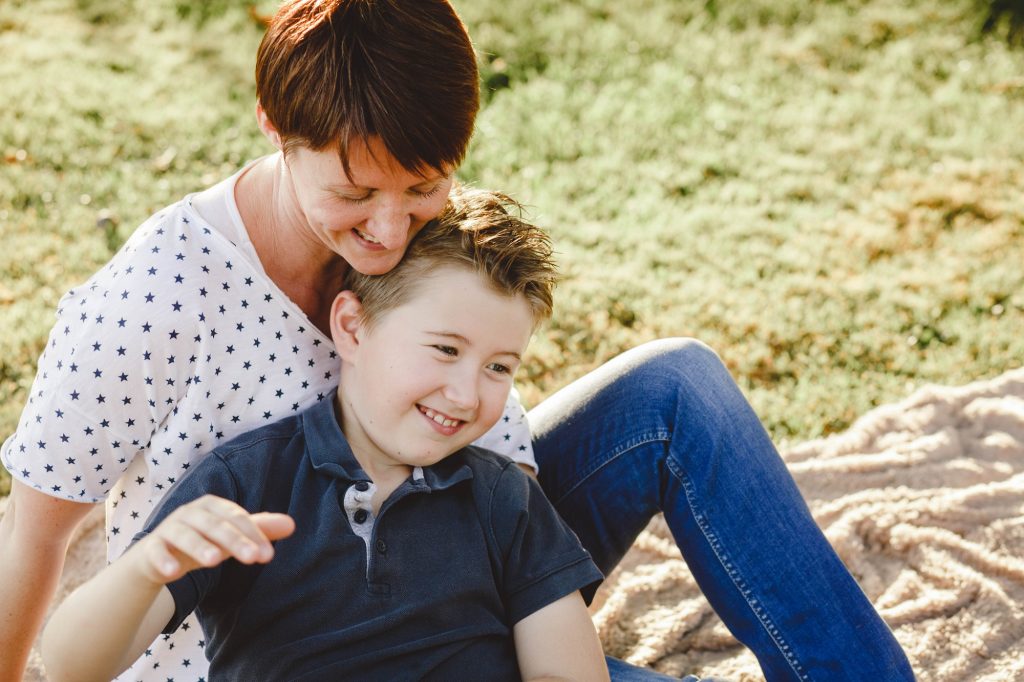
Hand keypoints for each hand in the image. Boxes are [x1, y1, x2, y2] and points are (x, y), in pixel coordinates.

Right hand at [132, 495, 294, 584]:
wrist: (157, 556)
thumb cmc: (202, 541)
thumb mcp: (230, 537)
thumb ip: (258, 530)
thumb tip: (292, 524)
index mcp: (213, 506)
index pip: (237, 519)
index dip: (253, 536)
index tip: (268, 556)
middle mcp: (190, 512)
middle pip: (215, 525)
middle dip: (234, 541)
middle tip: (253, 558)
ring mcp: (169, 528)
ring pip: (185, 536)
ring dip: (199, 547)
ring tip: (214, 561)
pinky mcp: (150, 548)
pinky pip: (156, 552)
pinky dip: (163, 560)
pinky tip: (173, 573)